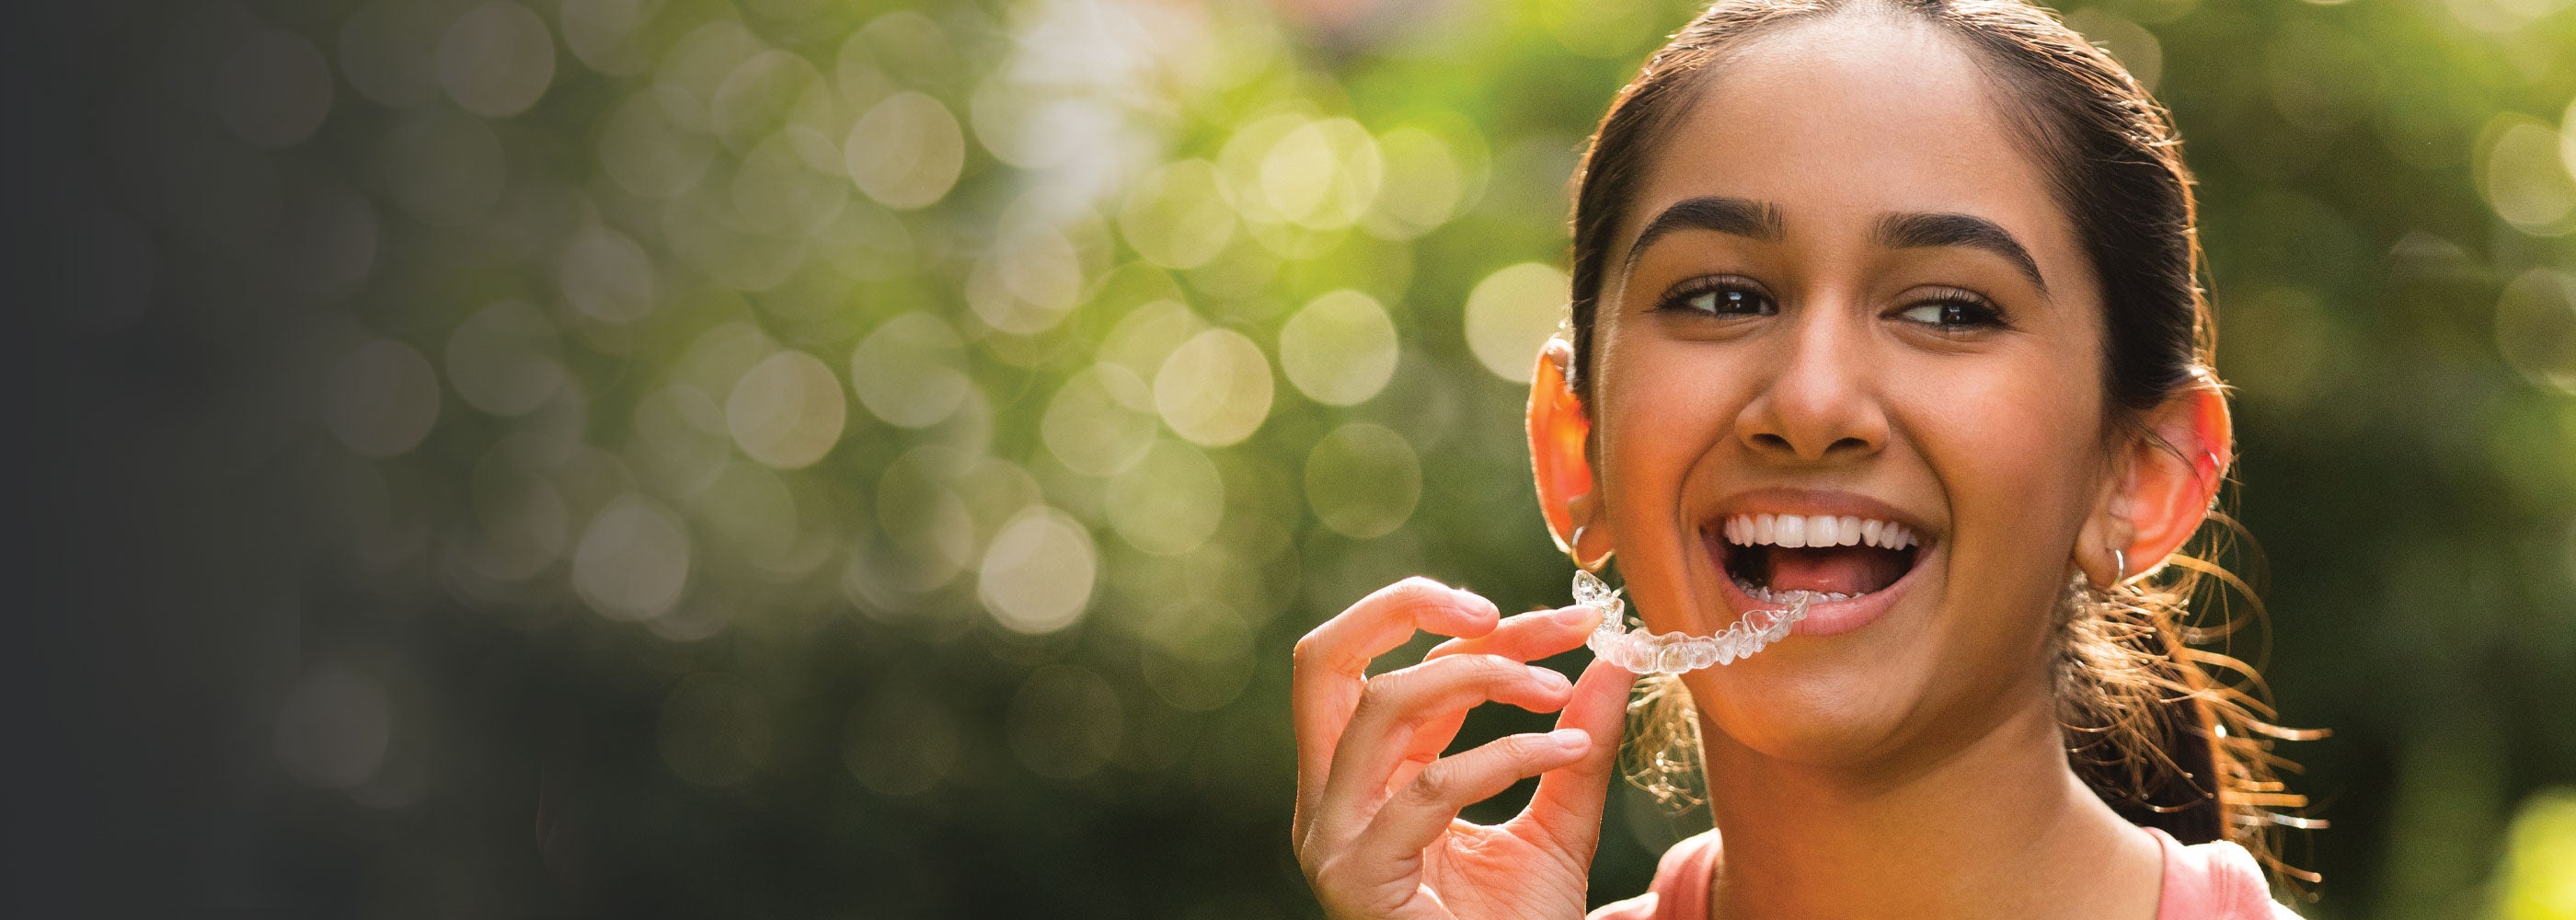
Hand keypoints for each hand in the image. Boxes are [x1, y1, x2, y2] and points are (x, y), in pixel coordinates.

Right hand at [1292, 577, 1638, 919]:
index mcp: (1369, 774)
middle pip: (1324, 657)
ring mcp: (1332, 833)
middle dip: (1404, 605)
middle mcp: (1333, 793)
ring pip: (1376, 705)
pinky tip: (1569, 754)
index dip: (1489, 627)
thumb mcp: (1558, 827)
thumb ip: (1576, 745)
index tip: (1581, 618)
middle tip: (1501, 606)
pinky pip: (1429, 787)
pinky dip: (1505, 755)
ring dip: (1476, 678)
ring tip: (1559, 696)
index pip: (1406, 664)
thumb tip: (1614, 656)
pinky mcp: (1355, 873)